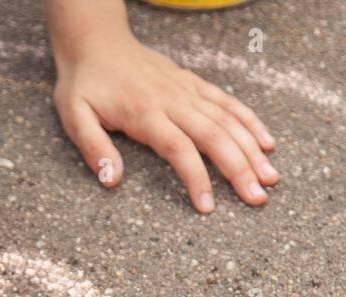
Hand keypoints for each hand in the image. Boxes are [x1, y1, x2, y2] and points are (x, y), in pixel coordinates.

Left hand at [52, 35, 277, 211]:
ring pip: (228, 120)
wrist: (96, 41)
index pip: (178, 149)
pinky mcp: (193, 83)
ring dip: (252, 150)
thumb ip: (93, 147)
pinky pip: (227, 102)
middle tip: (257, 199)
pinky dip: (250, 121)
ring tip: (271, 178)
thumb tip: (111, 181)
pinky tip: (267, 143)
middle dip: (239, 169)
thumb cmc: (84, 83)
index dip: (195, 178)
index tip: (207, 207)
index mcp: (145, 113)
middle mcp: (172, 101)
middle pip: (214, 136)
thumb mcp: (74, 115)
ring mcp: (187, 90)